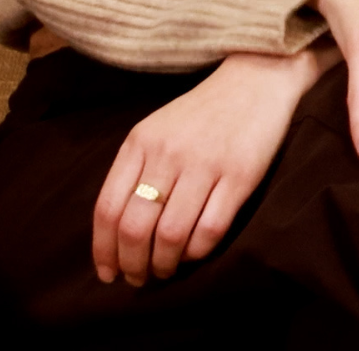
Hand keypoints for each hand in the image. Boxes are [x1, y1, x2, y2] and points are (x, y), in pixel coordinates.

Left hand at [92, 47, 326, 285]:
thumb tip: (118, 232)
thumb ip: (136, 171)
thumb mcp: (157, 131)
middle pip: (135, 227)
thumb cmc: (201, 113)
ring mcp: (205, 164)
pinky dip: (197, 252)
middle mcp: (167, 154)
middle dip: (132, 264)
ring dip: (164, 264)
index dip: (103, 249)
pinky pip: (210, 230)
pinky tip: (193, 253)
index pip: (108, 208)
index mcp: (140, 142)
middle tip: (138, 279)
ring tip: (165, 270)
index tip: (107, 273)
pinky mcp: (240, 176)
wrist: (255, 79)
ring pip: (171, 235)